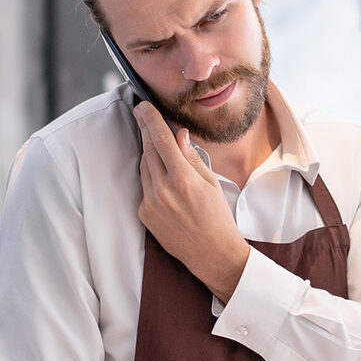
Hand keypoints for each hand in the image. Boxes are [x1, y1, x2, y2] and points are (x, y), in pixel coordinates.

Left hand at [132, 101, 250, 300]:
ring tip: (159, 147)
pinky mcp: (144, 213)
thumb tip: (179, 135)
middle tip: (143, 115)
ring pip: (144, 167)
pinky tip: (163, 179)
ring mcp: (151, 203)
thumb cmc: (217, 217)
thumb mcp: (211, 183)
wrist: (212, 254)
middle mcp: (163, 190)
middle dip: (146, 131)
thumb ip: (191, 157)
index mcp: (183, 179)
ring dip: (149, 154)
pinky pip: (144, 186)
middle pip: (148, 150)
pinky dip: (151, 177)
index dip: (150, 119)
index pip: (161, 140)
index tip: (143, 106)